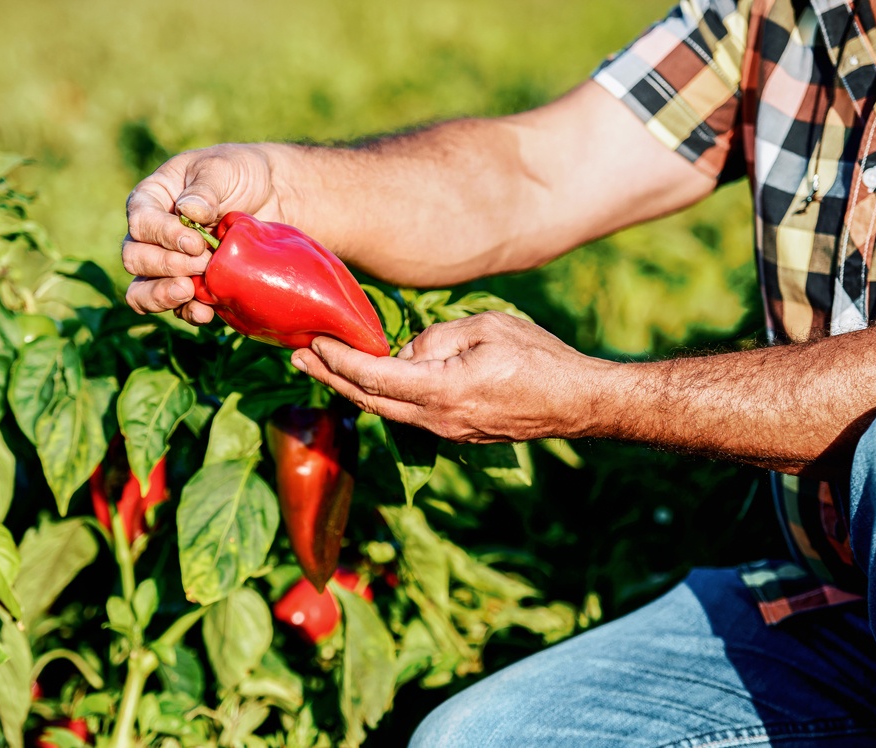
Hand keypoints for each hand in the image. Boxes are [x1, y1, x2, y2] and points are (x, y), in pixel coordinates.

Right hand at [122, 144, 281, 323]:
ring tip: (189, 292)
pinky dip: (187, 312)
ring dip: (163, 295)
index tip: (195, 242)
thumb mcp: (222, 168)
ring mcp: (170, 264)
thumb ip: (204, 189)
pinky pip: (177, 307)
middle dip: (166, 265)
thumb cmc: (240, 173)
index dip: (163, 236)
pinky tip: (206, 313)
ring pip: (143, 290)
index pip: (140, 223)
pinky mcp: (193, 286)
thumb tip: (188, 212)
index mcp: (152, 200)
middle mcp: (153, 235)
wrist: (274, 197)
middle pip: (136, 259)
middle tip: (203, 262)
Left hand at [290, 312, 617, 441]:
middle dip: (329, 377)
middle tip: (297, 356)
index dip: (337, 359)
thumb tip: (407, 350)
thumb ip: (437, 338)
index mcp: (441, 391)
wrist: (577, 402)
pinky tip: (374, 379)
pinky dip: (383, 396)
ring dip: (353, 388)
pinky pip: (409, 415)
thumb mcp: (485, 329)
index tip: (312, 341)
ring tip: (325, 365)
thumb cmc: (538, 359)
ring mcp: (447, 432)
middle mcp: (436, 420)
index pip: (372, 376)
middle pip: (368, 400)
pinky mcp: (458, 434)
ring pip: (387, 411)